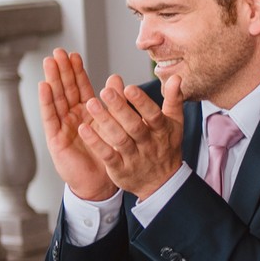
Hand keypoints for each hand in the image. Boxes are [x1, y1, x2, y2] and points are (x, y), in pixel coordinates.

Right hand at [37, 50, 116, 200]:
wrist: (100, 183)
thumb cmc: (107, 154)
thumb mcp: (112, 124)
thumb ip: (113, 102)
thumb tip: (116, 77)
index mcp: (87, 113)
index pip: (80, 88)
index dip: (76, 72)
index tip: (74, 54)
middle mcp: (72, 117)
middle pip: (66, 89)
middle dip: (62, 70)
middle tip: (58, 51)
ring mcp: (62, 127)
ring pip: (56, 99)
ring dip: (52, 80)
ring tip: (49, 62)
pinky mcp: (55, 139)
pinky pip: (50, 118)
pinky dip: (46, 102)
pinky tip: (44, 86)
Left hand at [72, 73, 185, 200]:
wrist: (162, 183)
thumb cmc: (166, 146)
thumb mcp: (175, 124)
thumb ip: (173, 100)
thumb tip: (176, 77)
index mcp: (163, 131)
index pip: (154, 115)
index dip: (142, 102)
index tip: (129, 88)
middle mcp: (149, 144)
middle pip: (135, 126)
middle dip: (120, 109)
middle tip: (106, 91)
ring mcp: (134, 158)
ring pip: (120, 139)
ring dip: (105, 121)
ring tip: (91, 103)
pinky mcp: (120, 169)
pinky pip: (107, 155)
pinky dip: (96, 142)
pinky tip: (83, 129)